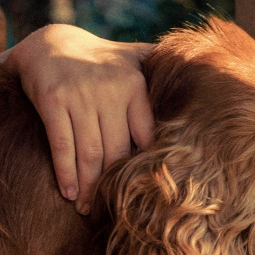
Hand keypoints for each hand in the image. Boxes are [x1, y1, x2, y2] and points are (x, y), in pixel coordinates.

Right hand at [0, 24, 153, 213]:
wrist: (48, 43)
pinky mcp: (53, 100)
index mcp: (134, 85)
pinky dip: (65, 173)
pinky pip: (62, 145)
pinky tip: (69, 193)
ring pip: (89, 153)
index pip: (143, 138)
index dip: (141, 169)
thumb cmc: (98, 63)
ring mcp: (80, 94)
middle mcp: (110, 89)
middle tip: (109, 210)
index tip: (143, 194)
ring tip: (87, 209)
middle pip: (115, 152)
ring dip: (88, 187)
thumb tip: (206, 80)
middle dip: (111, 185)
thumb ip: (160, 75)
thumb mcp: (131, 61)